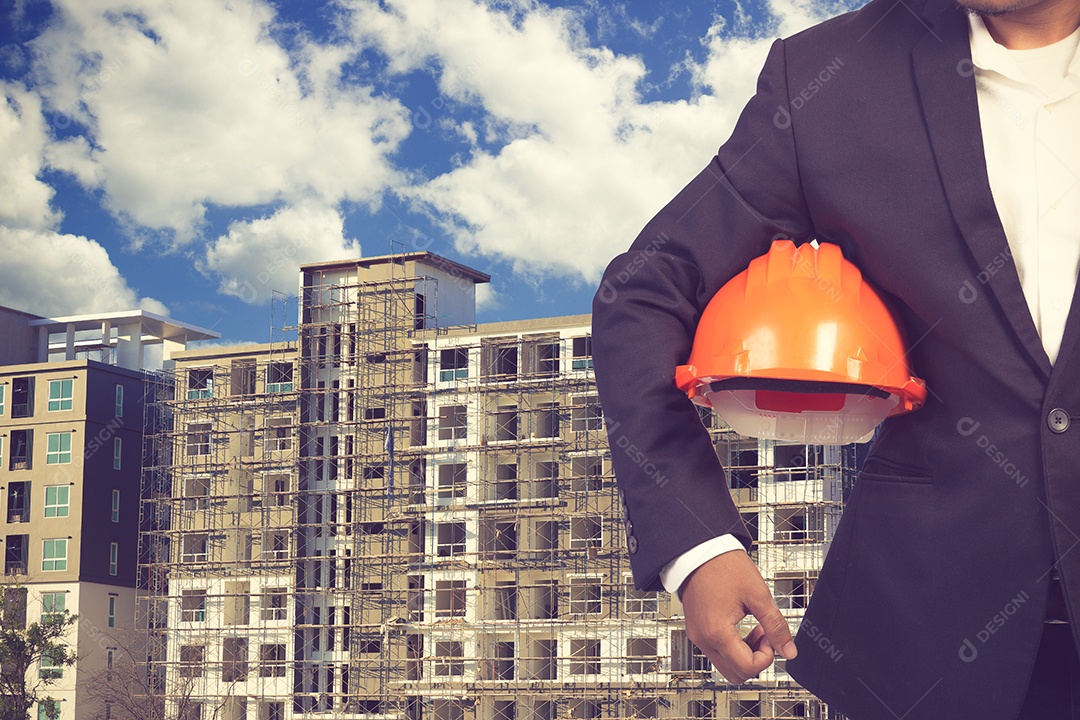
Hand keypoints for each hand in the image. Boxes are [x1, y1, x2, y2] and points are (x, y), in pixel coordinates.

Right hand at [681, 550, 797, 682]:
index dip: (766, 656)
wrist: (700, 551)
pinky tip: (741, 626)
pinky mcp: (696, 630)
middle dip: (755, 660)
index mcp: (717, 631)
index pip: (747, 667)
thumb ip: (776, 626)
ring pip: (725, 665)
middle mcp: (703, 638)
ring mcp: (697, 635)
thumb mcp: (757, 594)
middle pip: (734, 674)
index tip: (770, 636)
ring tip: (754, 628)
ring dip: (744, 655)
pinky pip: (716, 652)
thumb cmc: (724, 566)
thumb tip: (789, 650)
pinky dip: (732, 647)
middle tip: (764, 635)